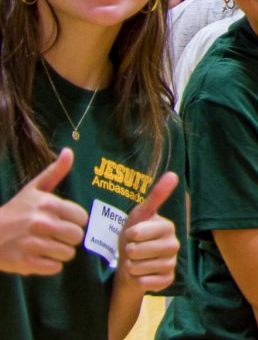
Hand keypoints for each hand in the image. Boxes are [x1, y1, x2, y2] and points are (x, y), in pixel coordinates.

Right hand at [0, 149, 88, 275]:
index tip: (63, 220)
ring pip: (68, 254)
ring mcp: (33, 244)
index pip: (82, 218)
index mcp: (48, 204)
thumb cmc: (15, 211)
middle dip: (69, 237)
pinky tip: (39, 256)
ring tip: (47, 245)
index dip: (74, 221)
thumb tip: (69, 151)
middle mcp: (42, 223)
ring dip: (60, 252)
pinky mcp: (25, 263)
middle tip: (56, 235)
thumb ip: (55, 172)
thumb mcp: (34, 189)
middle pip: (77, 236)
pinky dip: (49, 265)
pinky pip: (55, 268)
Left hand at [116, 172, 180, 292]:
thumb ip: (156, 196)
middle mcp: (174, 244)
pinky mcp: (168, 280)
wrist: (131, 265)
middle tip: (132, 251)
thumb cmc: (133, 238)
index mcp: (168, 227)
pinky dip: (139, 281)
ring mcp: (172, 263)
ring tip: (135, 263)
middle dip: (128, 253)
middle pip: (138, 251)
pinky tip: (141, 276)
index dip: (128, 236)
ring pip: (140, 268)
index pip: (138, 233)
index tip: (132, 234)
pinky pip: (148, 283)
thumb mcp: (140, 215)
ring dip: (131, 267)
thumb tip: (174, 174)